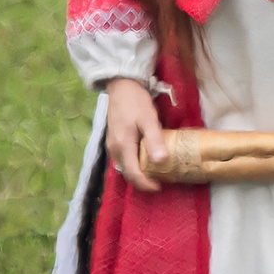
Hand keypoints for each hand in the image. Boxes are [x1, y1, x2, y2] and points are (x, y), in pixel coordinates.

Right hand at [103, 77, 166, 192]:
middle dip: (142, 181)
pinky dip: (133, 163)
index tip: (160, 187)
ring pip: (124, 166)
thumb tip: (161, 162)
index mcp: (122, 146)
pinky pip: (123, 158)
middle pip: (127, 173)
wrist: (121, 86)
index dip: (146, 184)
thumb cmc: (136, 102)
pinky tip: (145, 159)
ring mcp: (112, 145)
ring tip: (155, 173)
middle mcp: (114, 149)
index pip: (133, 174)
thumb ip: (154, 141)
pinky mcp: (113, 140)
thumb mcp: (149, 120)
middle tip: (160, 181)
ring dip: (137, 173)